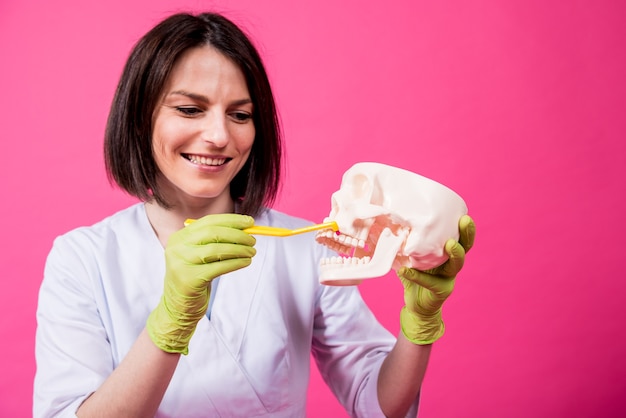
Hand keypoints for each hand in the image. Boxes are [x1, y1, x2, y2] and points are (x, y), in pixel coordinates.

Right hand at [146, 213, 255, 353]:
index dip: (231, 220)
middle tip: (253, 240)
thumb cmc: (195, 278)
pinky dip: (235, 263)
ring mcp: (181, 263)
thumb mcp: (200, 256)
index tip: (250, 222)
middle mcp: (177, 247)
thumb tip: (246, 229)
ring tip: (252, 252)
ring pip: (216, 250)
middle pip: (212, 233)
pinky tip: (246, 262)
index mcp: (179, 237)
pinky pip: (218, 267)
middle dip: (237, 234)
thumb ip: (217, 241)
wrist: (179, 307)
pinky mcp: (188, 279)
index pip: (208, 222)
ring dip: (239, 249)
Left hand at [398, 214, 474, 343]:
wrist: (416, 305)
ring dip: (454, 253)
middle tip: (465, 220)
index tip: (464, 212)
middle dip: (467, 234)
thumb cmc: (414, 276)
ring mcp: (449, 278)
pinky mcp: (441, 290)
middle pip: (465, 247)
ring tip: (449, 244)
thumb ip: (407, 244)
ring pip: (456, 264)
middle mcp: (451, 264)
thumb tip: (390, 223)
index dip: (464, 227)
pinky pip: (430, 282)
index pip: (459, 237)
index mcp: (446, 253)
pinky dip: (416, 276)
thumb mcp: (411, 257)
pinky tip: (404, 271)